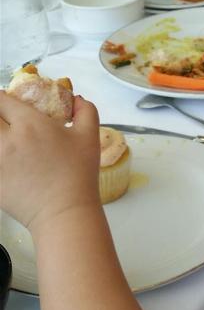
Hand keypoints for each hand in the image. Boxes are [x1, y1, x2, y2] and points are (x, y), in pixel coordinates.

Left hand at [0, 92, 100, 231]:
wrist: (65, 212)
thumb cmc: (79, 173)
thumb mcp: (90, 136)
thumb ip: (85, 110)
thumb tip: (76, 99)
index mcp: (30, 124)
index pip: (1, 99)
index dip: (1, 97)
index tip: (7, 102)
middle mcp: (7, 140)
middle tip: (4, 121)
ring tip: (5, 142)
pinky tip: (5, 162)